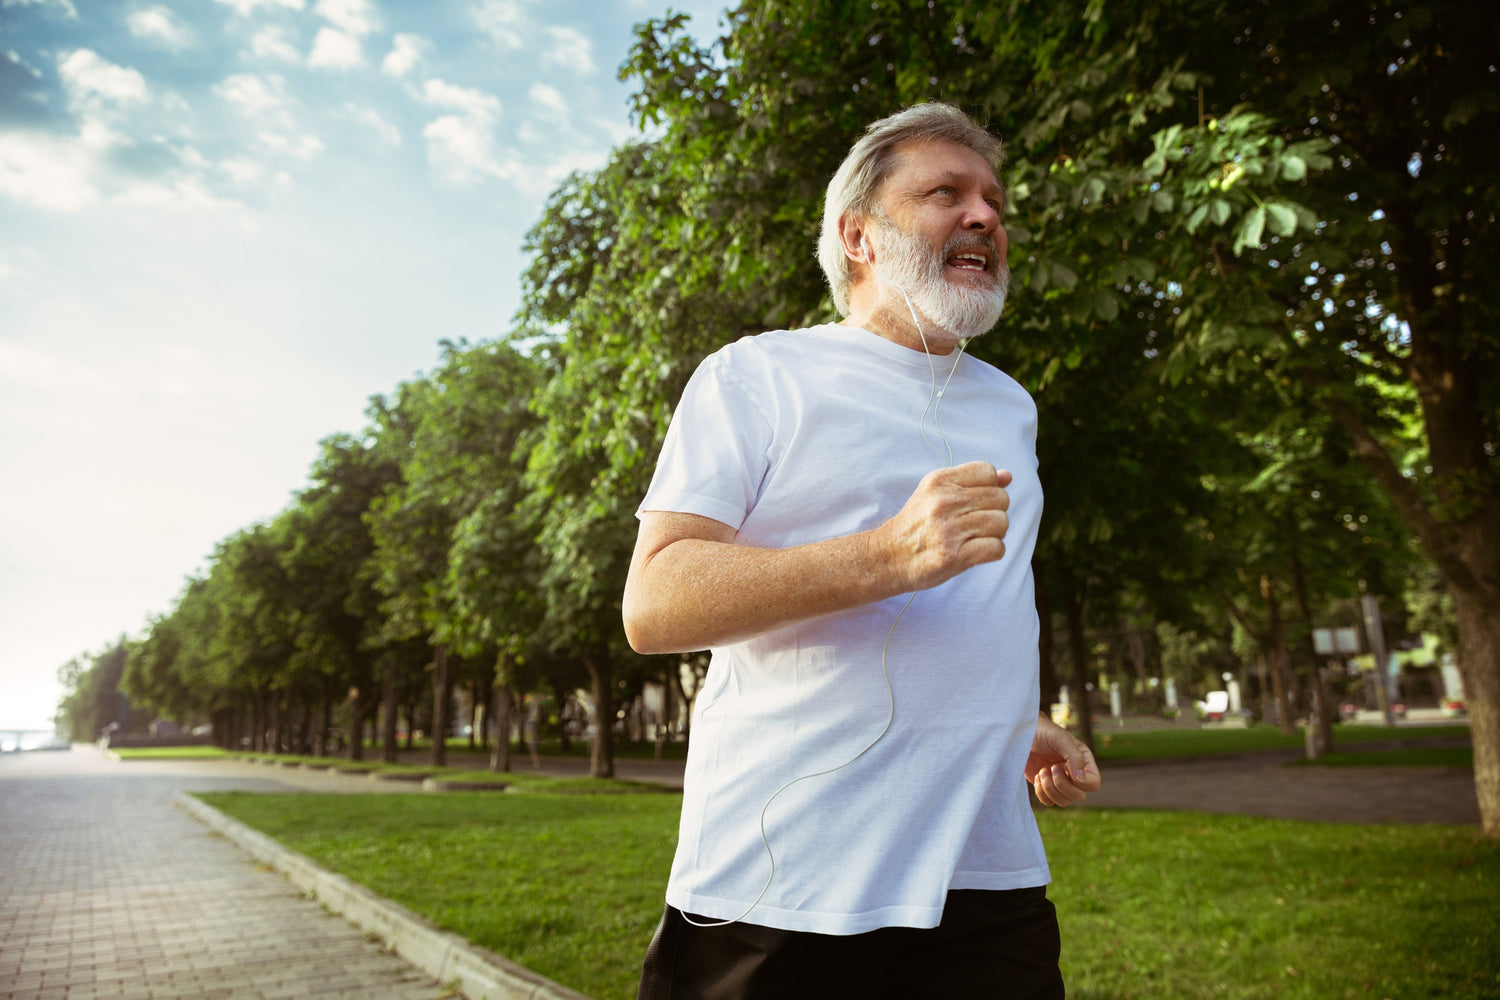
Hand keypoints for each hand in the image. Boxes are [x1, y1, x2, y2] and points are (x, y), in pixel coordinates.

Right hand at [876, 462, 1011, 591]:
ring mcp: (949, 530)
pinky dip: (993, 552)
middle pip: (1000, 498)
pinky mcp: (954, 556)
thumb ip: (972, 482)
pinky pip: (996, 548)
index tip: (976, 501)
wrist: (891, 556)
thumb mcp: (936, 493)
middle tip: (978, 523)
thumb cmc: (918, 523)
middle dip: (996, 511)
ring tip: (977, 537)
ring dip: (996, 533)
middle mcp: (944, 502)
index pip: (987, 471)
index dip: (990, 487)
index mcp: (939, 481)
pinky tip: (977, 552)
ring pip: (1001, 523)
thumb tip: (1008, 476)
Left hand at [1025, 714, 1101, 806]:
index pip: (1093, 783)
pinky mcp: (1046, 787)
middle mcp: (1075, 775)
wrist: (1021, 734)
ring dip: (1050, 789)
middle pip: (1079, 796)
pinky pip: (1049, 802)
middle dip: (1062, 785)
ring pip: (1064, 802)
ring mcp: (1061, 782)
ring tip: (1042, 771)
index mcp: (1084, 762)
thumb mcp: (1060, 739)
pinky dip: (1041, 793)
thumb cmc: (1043, 732)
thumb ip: (1074, 757)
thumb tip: (1081, 779)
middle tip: (1051, 767)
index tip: (1065, 768)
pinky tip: (1037, 776)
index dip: (1082, 782)